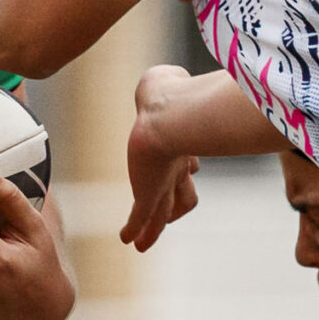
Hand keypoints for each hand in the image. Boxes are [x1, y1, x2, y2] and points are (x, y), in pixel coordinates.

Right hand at [121, 63, 201, 251]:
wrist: (168, 116)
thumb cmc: (170, 93)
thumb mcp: (166, 81)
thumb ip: (168, 80)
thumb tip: (169, 76)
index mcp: (183, 141)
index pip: (188, 162)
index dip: (188, 167)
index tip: (191, 168)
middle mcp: (177, 165)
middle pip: (181, 193)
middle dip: (175, 206)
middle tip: (171, 216)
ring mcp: (163, 181)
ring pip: (161, 212)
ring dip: (153, 228)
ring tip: (144, 243)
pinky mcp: (148, 194)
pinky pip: (141, 217)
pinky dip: (134, 229)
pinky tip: (127, 239)